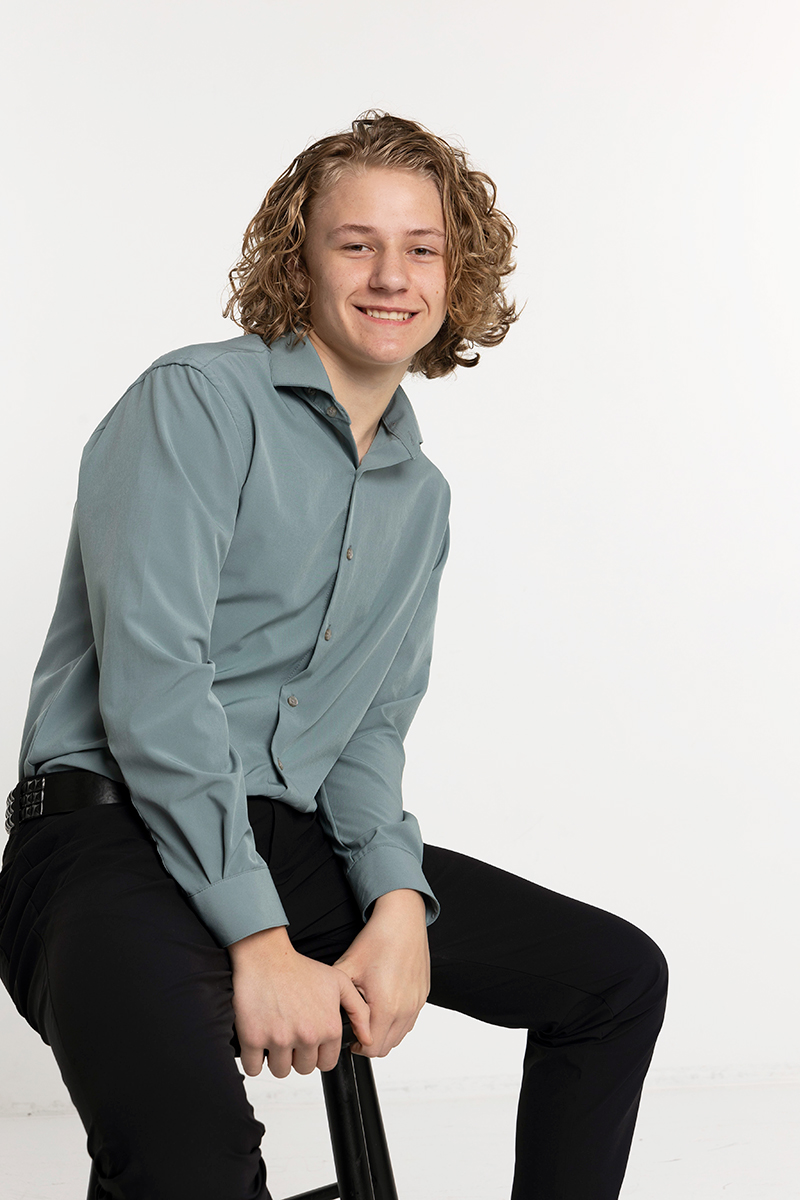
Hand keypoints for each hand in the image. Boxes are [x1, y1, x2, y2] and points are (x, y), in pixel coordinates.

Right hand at [228, 926, 371, 1077]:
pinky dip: (254, 1061)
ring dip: (276, 1059)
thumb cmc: (299, 968)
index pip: (326, 1063)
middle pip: (303, 1069)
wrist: (266, 956)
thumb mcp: (339, 982)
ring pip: (280, 1070)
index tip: (308, 1042)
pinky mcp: (253, 1039)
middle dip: (297, 1056)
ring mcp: (279, 1040)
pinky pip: (253, 1068)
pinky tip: (258, 1042)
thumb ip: (358, 1011)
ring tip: (275, 1036)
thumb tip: (367, 1038)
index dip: (317, 1053)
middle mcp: (306, 1037)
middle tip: (290, 1035)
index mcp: (328, 1028)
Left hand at [334, 889, 428, 1058]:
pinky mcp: (422, 996)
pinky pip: (409, 1022)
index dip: (356, 1047)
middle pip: (385, 1048)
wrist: (403, 920)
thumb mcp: (347, 967)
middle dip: (369, 1044)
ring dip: (384, 1034)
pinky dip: (397, 1023)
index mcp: (386, 1007)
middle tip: (356, 1029)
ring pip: (399, 1037)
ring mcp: (416, 1004)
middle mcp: (404, 1010)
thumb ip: (337, 996)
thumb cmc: (378, 939)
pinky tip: (385, 1007)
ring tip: (370, 1018)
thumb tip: (324, 1013)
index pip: (371, 1049)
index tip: (349, 1038)